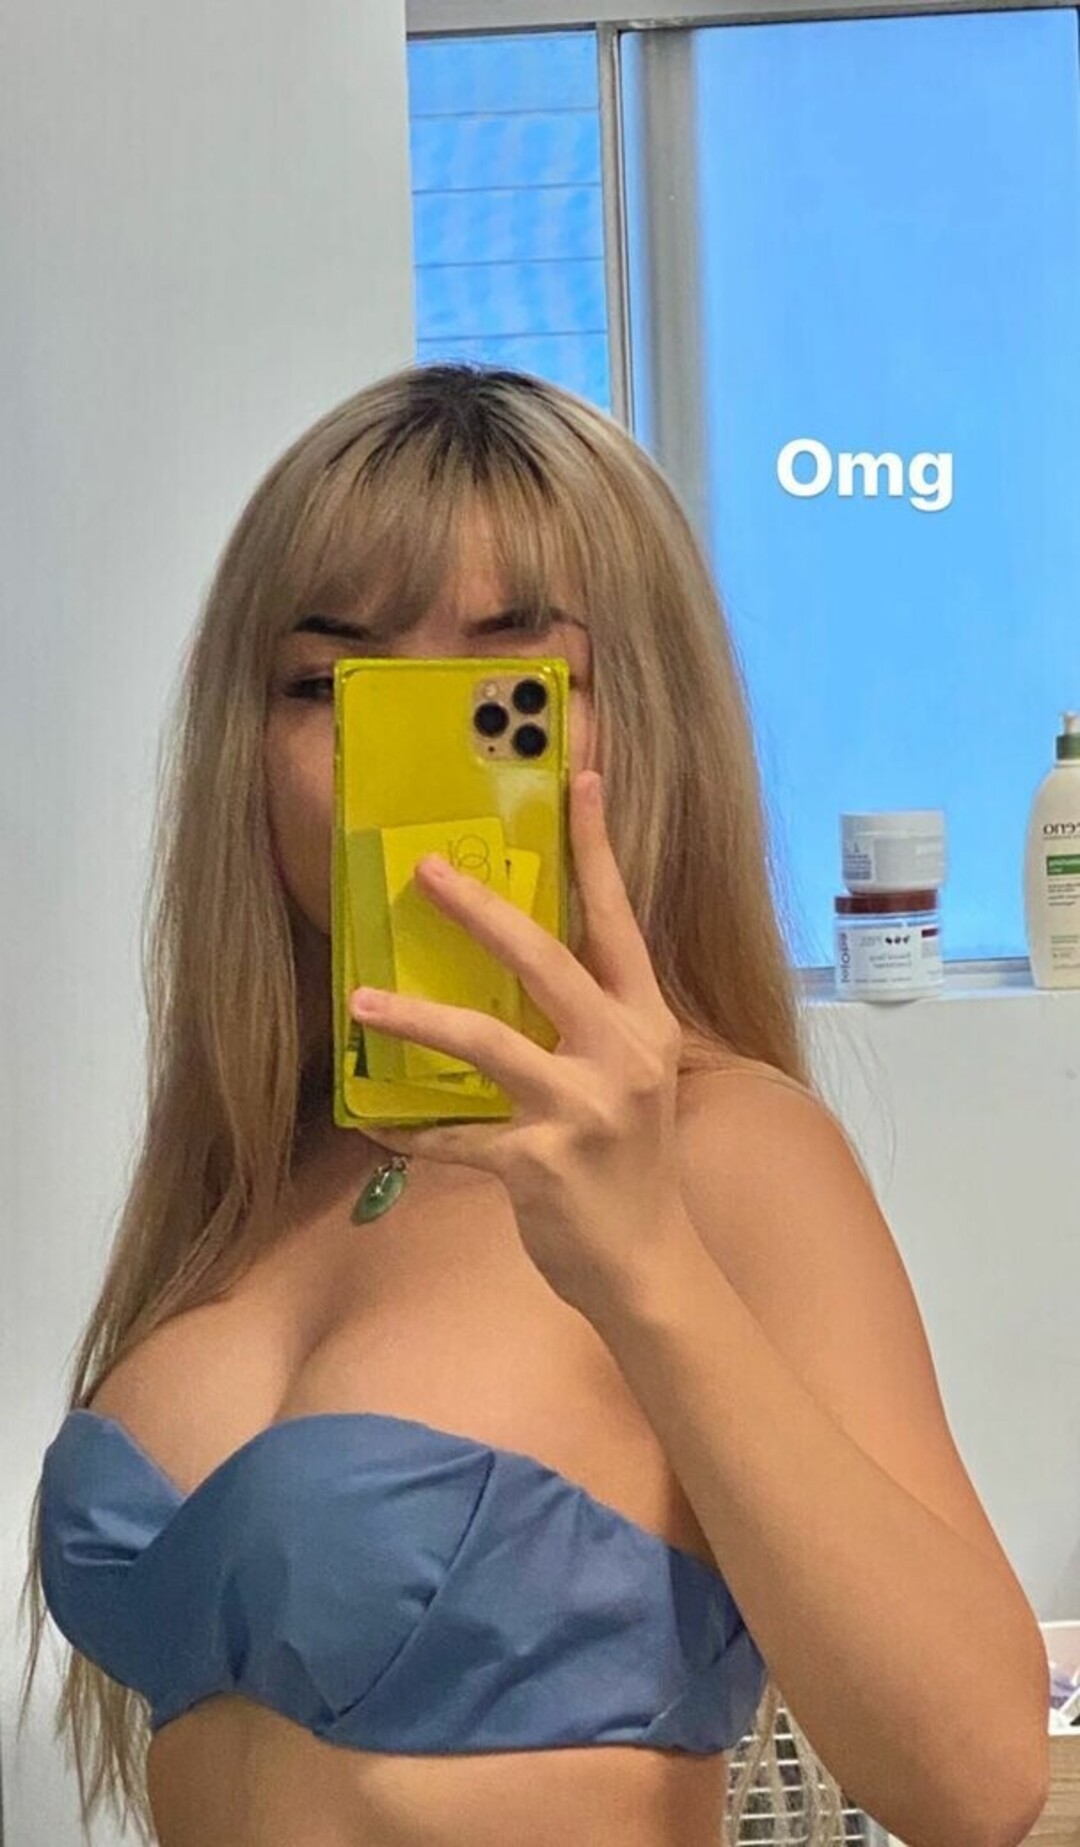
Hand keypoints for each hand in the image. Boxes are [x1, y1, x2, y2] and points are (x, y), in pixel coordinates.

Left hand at [348, 771, 695, 1321]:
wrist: (649, 1266)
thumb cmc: (632, 1166)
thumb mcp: (631, 1080)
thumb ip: (591, 1024)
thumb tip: (519, 968)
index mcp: (646, 1025)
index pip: (619, 921)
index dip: (598, 849)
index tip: (579, 777)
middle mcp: (622, 1054)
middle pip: (544, 961)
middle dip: (480, 911)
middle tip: (426, 871)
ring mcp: (583, 1109)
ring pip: (485, 1042)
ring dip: (414, 1017)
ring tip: (360, 999)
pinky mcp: (540, 1162)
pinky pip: (454, 1136)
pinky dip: (407, 1130)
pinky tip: (369, 1122)